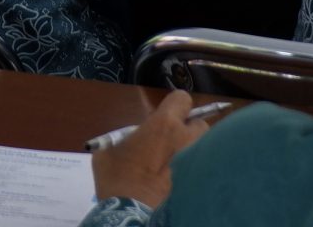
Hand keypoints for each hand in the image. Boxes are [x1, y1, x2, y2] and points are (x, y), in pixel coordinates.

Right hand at [91, 91, 211, 207]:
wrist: (132, 214)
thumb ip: (123, 139)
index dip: (175, 107)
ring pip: (204, 148)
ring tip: (178, 167)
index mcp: (164, 125)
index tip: (167, 118)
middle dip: (189, 132)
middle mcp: (186, 138)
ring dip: (194, 152)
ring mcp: (197, 161)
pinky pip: (202, 169)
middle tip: (172, 146)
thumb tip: (130, 141)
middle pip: (199, 124)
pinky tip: (180, 183)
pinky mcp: (201, 181)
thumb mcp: (108, 152)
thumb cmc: (118, 180)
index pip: (182, 99)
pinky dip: (195, 172)